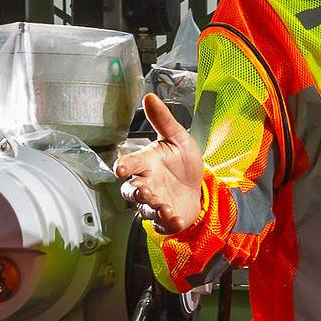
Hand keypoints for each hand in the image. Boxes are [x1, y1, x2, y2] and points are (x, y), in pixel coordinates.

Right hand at [114, 94, 206, 234]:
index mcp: (147, 163)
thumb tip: (150, 97)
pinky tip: (177, 219)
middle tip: (146, 191)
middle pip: (130, 191)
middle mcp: (146, 183)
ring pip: (144, 209)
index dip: (123, 165)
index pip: (130, 163)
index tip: (120, 169)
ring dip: (153, 208)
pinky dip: (168, 223)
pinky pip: (160, 223)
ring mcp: (154, 202)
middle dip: (136, 192)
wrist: (200, 187)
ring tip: (165, 207)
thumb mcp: (178, 138)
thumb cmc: (183, 163)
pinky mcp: (163, 218)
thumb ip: (164, 120)